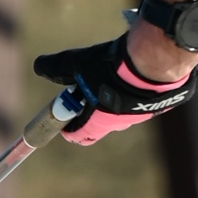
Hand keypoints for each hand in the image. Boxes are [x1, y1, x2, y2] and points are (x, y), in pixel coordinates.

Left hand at [31, 32, 197, 147]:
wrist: (154, 61)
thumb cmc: (112, 66)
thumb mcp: (78, 63)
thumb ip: (57, 67)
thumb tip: (39, 66)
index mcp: (98, 120)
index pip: (78, 136)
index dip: (68, 128)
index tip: (64, 118)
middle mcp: (119, 123)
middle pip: (99, 124)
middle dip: (90, 111)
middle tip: (86, 93)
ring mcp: (141, 115)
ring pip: (121, 113)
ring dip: (112, 100)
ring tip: (109, 77)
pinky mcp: (159, 104)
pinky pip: (141, 102)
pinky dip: (133, 94)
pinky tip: (133, 74)